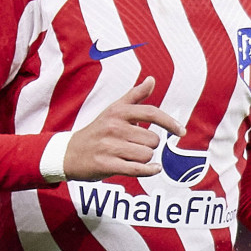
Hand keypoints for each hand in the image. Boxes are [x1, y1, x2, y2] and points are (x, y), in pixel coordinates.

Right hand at [63, 76, 185, 180]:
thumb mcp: (113, 110)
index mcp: (118, 111)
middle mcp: (114, 127)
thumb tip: (151, 79)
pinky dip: (149, 170)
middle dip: (150, 145)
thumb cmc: (97, 130)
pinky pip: (137, 169)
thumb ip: (135, 96)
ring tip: (132, 156)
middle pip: (153, 139)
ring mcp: (109, 146)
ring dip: (145, 158)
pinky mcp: (106, 164)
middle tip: (136, 146)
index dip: (170, 122)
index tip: (181, 131)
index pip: (151, 113)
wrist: (69, 153)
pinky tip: (153, 169)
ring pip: (146, 155)